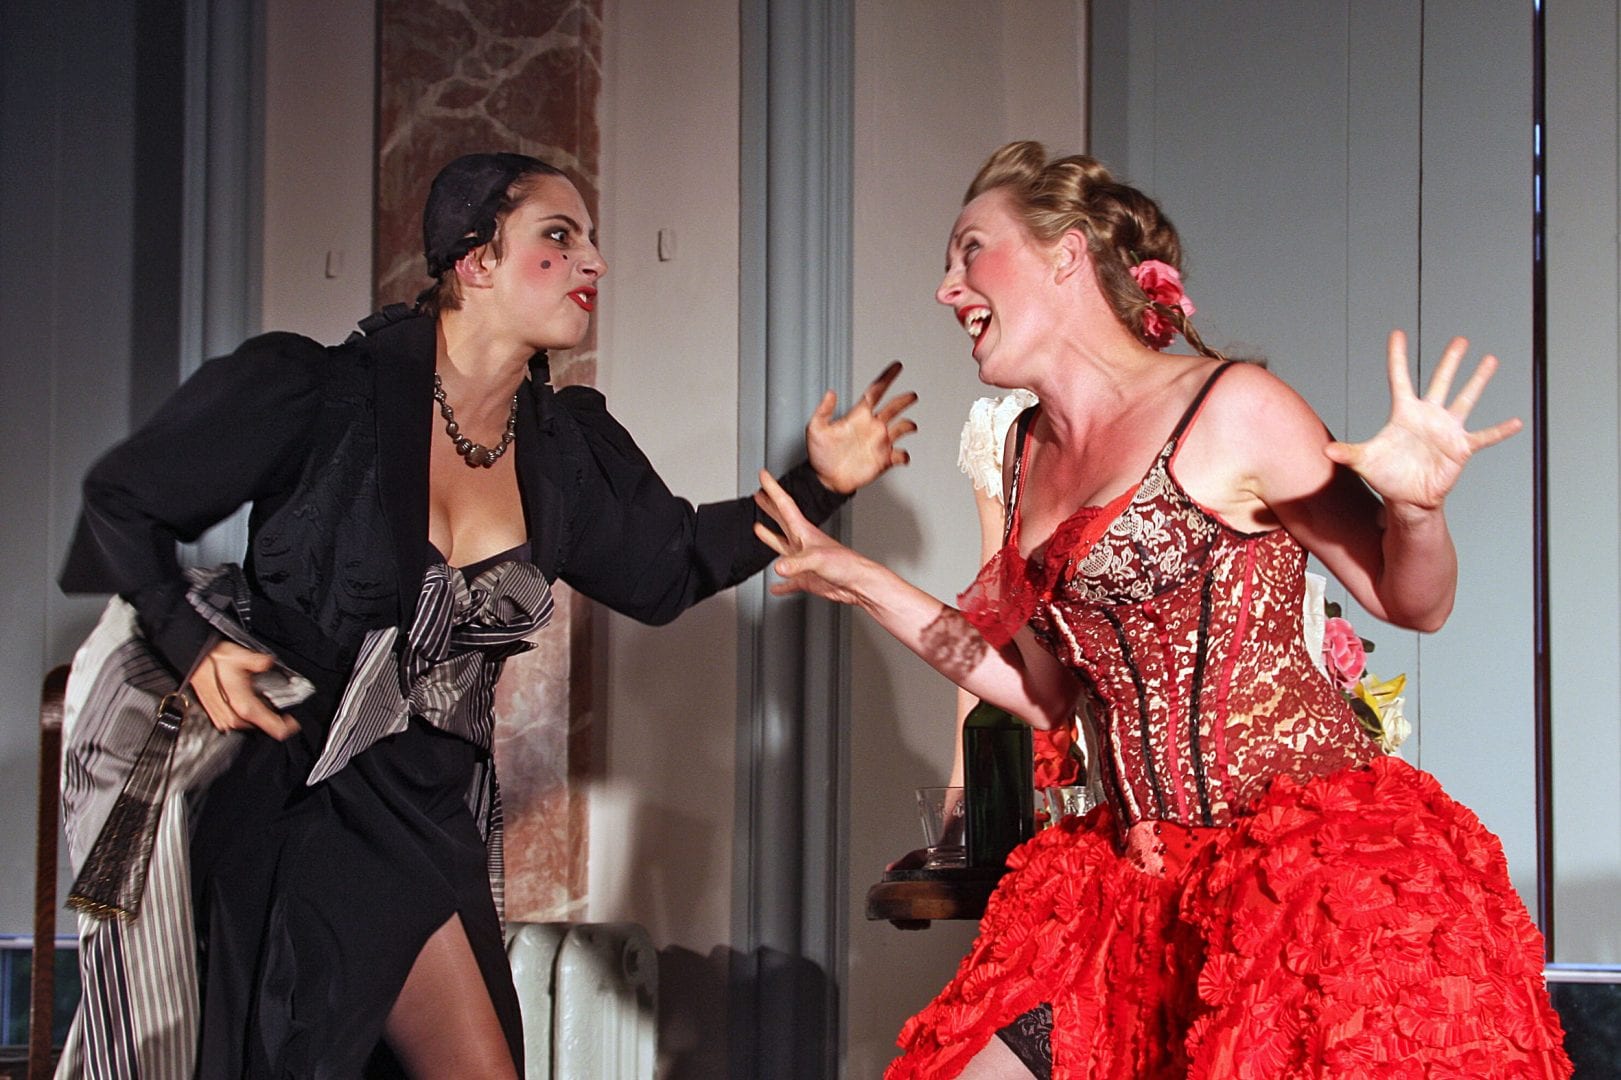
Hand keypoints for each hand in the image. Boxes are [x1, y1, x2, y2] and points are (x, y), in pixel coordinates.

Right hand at [190, 640, 301, 740]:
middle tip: (275, 698)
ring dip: (259, 713)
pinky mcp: (217, 718)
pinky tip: (244, 697)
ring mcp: (225, 720)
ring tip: (258, 695)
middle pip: (264, 726)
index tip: (295, 719)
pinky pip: (238, 721)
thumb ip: (262, 663)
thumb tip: (270, 663)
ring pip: (251, 724)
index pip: (276, 728)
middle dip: (273, 715)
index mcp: (245, 707)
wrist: (191, 663)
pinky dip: (246, 712)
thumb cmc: (212, 661)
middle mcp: (234, 718)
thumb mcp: (242, 657)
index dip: (289, 726)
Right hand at [753, 469, 879, 605]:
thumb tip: (779, 566)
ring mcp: (803, 561)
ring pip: (781, 546)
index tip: (763, 475)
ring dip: (769, 537)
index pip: (784, 505)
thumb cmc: (846, 565)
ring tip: (758, 528)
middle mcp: (803, 543)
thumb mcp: (818, 559)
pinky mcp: (807, 578)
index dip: (773, 488)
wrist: (859, 583)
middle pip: (781, 521)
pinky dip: (781, 583)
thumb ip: (796, 563)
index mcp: (804, 532)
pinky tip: (775, 586)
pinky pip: (789, 581)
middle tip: (759, 496)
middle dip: (770, 508)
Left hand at [805, 362, 917, 493]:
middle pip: (893, 407)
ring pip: (901, 428)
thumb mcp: (816, 429)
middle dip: (904, 400)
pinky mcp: (883, 460)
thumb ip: (823, 410)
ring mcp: (879, 443)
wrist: (826, 480)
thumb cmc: (820, 455)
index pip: (876, 391)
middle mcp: (872, 426)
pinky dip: (904, 455)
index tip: (897, 367)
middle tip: (912, 395)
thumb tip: (830, 393)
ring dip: (907, 425)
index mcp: (859, 416)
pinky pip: (900, 455)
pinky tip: (901, 455)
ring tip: (910, 425)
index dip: (887, 378)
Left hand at [1324, 331, 1521, 511]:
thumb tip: (1326, 452)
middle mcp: (1428, 416)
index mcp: (1404, 413)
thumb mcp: (1365, 461)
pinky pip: (1484, 436)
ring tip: (1490, 360)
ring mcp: (1447, 430)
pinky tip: (1516, 422)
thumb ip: (1348, 453)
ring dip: (1478, 381)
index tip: (1397, 334)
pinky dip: (1499, 430)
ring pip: (1465, 399)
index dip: (1397, 357)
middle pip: (1440, 382)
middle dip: (1450, 361)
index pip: (1399, 378)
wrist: (1407, 498)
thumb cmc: (1387, 476)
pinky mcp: (1461, 448)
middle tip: (1460, 340)